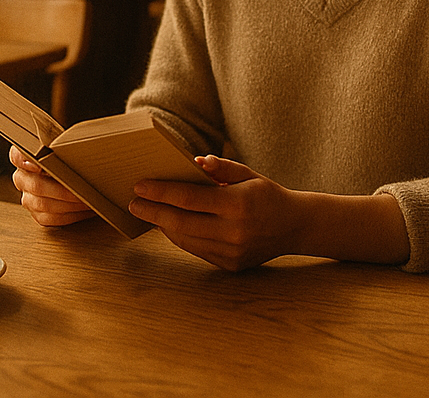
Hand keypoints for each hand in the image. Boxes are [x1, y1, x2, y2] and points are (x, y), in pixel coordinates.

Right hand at [9, 145, 95, 226]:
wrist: (71, 169)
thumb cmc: (67, 154)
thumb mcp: (61, 141)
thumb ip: (58, 140)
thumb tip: (67, 140)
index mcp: (22, 156)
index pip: (18, 156)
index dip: (25, 161)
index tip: (38, 164)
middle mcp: (21, 177)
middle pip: (36, 186)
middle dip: (63, 190)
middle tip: (82, 188)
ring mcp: (27, 197)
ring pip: (43, 204)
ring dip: (69, 204)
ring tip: (88, 199)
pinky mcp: (37, 213)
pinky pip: (49, 219)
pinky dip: (69, 215)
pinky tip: (84, 209)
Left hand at [127, 155, 303, 270]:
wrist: (295, 227)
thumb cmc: (267, 195)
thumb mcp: (248, 174)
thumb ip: (222, 167)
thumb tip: (194, 161)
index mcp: (238, 204)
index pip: (188, 198)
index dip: (160, 192)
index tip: (139, 186)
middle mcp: (233, 232)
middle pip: (180, 222)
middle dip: (152, 212)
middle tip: (133, 203)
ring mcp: (231, 252)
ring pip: (185, 239)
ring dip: (163, 225)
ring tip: (148, 211)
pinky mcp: (229, 265)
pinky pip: (196, 250)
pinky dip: (180, 236)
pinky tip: (170, 225)